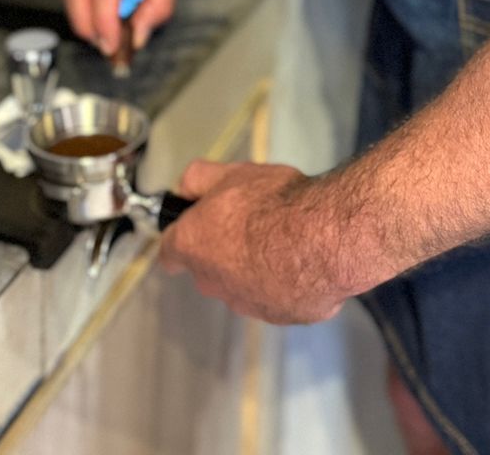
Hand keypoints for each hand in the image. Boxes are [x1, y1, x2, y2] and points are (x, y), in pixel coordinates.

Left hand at [158, 160, 348, 324]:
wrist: (320, 239)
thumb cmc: (274, 204)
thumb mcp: (231, 172)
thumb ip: (199, 178)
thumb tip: (185, 187)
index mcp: (193, 246)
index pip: (169, 252)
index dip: (182, 235)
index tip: (196, 224)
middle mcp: (213, 283)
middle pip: (208, 269)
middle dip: (223, 249)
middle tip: (250, 221)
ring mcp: (247, 305)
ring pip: (242, 286)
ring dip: (254, 267)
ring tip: (282, 239)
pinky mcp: (281, 317)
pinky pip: (276, 298)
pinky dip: (284, 282)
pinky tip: (302, 258)